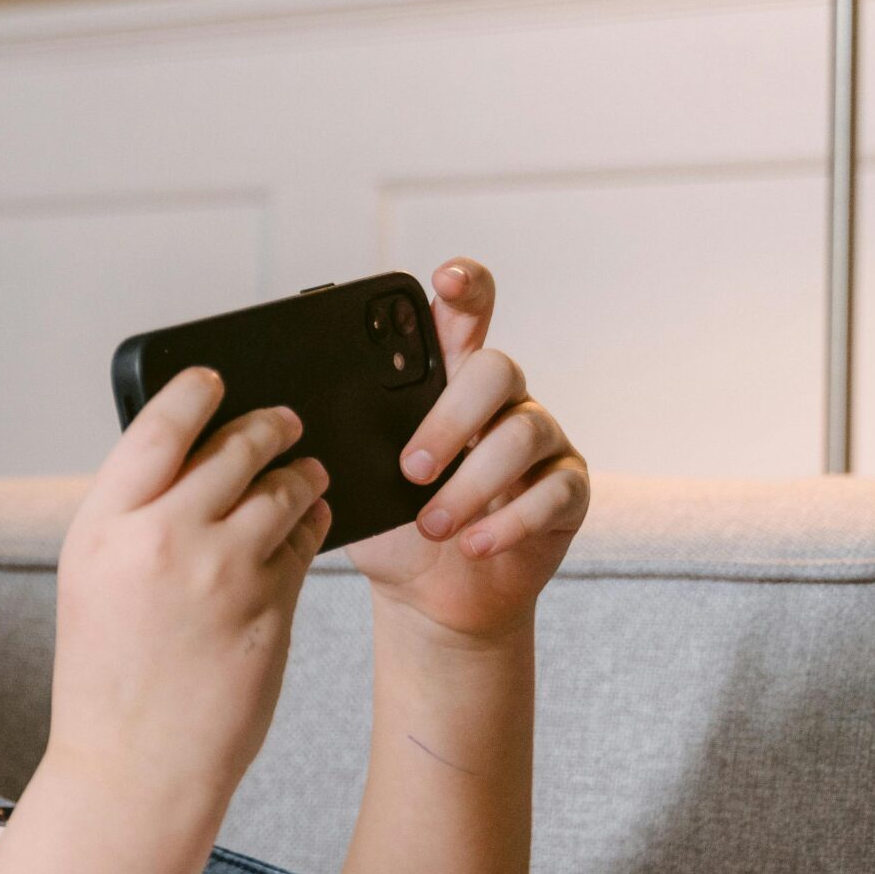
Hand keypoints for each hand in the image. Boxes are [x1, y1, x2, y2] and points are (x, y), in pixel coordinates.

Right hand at [50, 367, 330, 809]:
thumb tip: (187, 460)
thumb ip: (132, 519)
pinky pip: (307, 540)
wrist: (134, 766)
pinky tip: (309, 524)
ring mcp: (221, 570)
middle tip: (285, 421)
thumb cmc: (109, 679)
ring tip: (307, 475)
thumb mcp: (93, 583)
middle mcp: (161, 538)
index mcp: (103, 528)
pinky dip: (313, 523)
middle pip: (234, 446)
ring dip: (302, 473)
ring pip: (283, 487)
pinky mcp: (271, 604)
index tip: (214, 379)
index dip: (193, 392)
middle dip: (269, 425)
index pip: (157, 427)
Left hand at [342, 259, 589, 645]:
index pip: (465, 314)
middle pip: (495, 369)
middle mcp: (500, 399)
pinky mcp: (568, 489)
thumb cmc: (391, 526)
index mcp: (446, 381)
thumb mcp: (359, 480)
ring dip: (470, 485)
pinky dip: (508, 522)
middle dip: (449, 420)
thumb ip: (351, 438)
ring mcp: (541, 441)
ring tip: (432, 526)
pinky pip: (553, 491)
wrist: (427, 595)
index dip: (464, 287)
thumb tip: (306, 417)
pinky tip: (474, 545)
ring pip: (522, 433)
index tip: (444, 278)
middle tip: (410, 471)